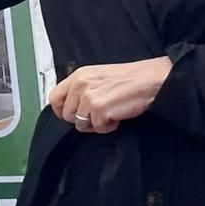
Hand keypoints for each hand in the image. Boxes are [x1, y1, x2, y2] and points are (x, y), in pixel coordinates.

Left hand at [49, 57, 172, 134]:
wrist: (150, 80)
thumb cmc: (129, 79)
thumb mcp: (98, 77)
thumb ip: (82, 88)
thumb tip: (71, 106)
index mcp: (79, 76)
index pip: (54, 98)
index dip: (61, 111)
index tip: (73, 115)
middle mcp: (80, 85)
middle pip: (67, 115)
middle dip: (82, 119)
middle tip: (99, 114)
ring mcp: (89, 98)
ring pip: (80, 125)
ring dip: (96, 124)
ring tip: (110, 112)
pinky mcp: (100, 110)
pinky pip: (97, 129)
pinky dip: (108, 127)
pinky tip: (117, 116)